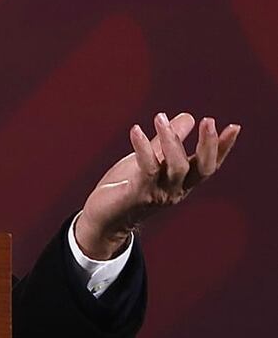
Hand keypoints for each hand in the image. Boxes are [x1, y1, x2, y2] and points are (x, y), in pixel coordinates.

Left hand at [76, 112, 240, 259]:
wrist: (102, 220)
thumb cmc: (126, 188)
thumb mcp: (150, 161)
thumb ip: (167, 143)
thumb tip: (189, 117)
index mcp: (182, 182)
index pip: (208, 165)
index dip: (223, 148)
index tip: (235, 127)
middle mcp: (176, 190)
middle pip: (201, 168)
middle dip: (208, 145)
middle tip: (208, 120)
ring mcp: (158, 194)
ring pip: (176, 166)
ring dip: (170, 140)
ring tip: (160, 117)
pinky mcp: (138, 195)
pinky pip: (146, 169)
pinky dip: (143, 148)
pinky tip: (136, 130)